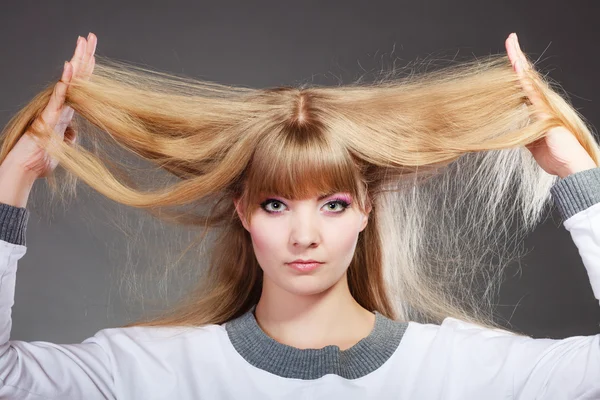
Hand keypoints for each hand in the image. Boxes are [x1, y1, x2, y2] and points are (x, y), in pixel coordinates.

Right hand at [1, 33, 96, 180]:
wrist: (24, 170)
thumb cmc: (40, 159)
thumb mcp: (62, 146)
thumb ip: (68, 136)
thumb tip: (74, 131)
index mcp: (65, 112)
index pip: (79, 85)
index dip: (86, 69)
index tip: (93, 52)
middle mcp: (59, 107)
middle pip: (74, 77)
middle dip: (82, 56)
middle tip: (89, 36)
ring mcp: (53, 111)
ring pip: (67, 82)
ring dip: (76, 62)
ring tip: (82, 44)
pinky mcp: (48, 119)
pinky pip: (58, 98)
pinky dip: (65, 83)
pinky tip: (69, 68)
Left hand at [505, 32, 595, 177]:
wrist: (570, 167)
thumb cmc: (554, 156)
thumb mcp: (532, 142)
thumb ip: (523, 131)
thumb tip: (512, 130)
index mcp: (537, 109)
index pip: (522, 86)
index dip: (515, 69)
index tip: (509, 52)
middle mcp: (542, 104)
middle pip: (526, 77)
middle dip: (517, 57)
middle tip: (510, 38)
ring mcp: (546, 107)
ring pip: (529, 80)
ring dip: (519, 62)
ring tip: (512, 44)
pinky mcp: (547, 114)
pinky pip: (533, 94)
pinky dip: (524, 82)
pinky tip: (517, 70)